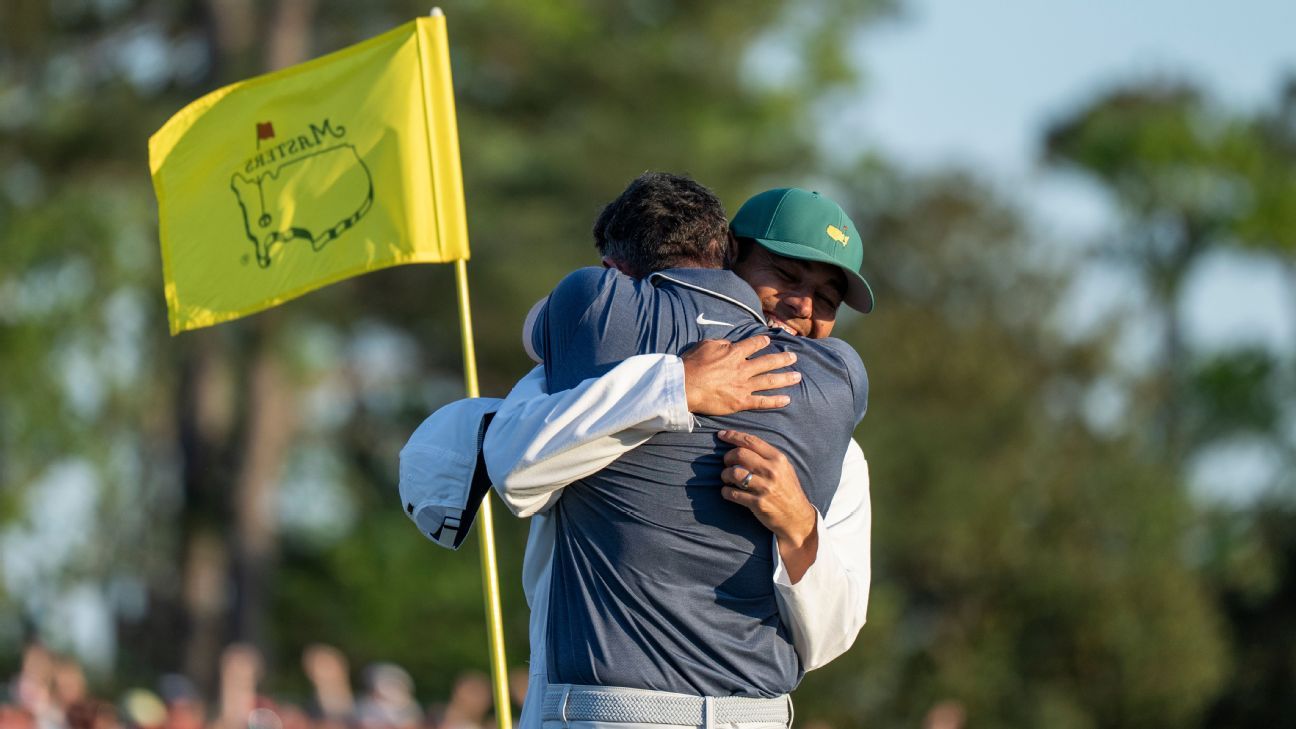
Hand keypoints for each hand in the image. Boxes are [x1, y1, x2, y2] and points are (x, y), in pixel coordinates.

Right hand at [681, 336, 799, 415]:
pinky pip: (762, 401)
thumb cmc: (692, 364)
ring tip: (798, 376)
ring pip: (769, 380)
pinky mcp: (740, 401)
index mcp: (734, 353)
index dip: (762, 341)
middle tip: (794, 357)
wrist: (685, 386)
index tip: (768, 340)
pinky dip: (775, 401)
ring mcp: (743, 385)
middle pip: (768, 362)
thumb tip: (730, 344)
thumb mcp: (706, 345)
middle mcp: (743, 368)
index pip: (753, 344)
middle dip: (783, 359)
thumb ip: (722, 343)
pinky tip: (787, 399)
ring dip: (785, 378)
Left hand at [718, 429, 818, 582]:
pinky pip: (733, 493)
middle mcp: (772, 471)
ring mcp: (765, 488)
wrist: (797, 517)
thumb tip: (740, 445)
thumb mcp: (784, 468)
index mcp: (778, 459)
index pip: (751, 441)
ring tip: (727, 478)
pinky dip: (726, 491)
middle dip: (727, 457)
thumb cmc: (787, 490)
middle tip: (727, 463)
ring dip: (725, 475)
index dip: (733, 436)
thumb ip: (766, 456)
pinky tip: (728, 491)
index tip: (721, 435)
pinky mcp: (758, 503)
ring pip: (733, 473)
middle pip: (739, 454)